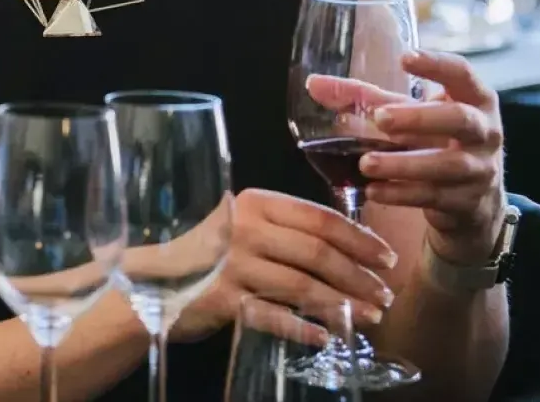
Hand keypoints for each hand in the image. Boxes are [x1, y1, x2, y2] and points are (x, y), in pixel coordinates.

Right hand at [171, 188, 396, 341]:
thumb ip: (286, 229)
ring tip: (369, 317)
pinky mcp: (221, 300)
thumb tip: (350, 247)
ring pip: (301, 285)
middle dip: (359, 276)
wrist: (151, 279)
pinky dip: (303, 327)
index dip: (360, 240)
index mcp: (256, 203)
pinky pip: (272, 316)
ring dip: (342, 304)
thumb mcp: (245, 225)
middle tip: (385, 295)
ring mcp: (231, 265)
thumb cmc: (208, 251)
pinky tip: (326, 336)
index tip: (387, 259)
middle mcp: (244, 229)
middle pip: (317, 253)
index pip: (320, 219)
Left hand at [361, 51, 506, 264]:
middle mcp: (484, 132)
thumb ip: (364, 98)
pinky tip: (373, 190)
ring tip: (366, 162)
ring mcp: (480, 169)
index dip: (437, 64)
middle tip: (380, 118)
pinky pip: (434, 197)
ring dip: (404, 163)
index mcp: (473, 99)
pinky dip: (402, 194)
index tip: (405, 57)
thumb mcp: (408, 116)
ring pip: (447, 164)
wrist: (474, 200)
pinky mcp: (467, 202)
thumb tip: (314, 83)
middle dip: (419, 117)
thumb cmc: (437, 141)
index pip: (462, 73)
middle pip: (459, 119)